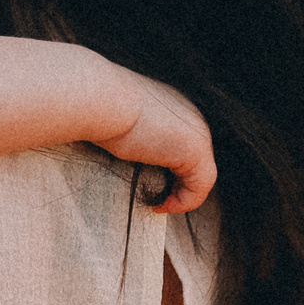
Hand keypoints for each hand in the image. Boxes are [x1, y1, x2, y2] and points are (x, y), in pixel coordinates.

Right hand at [96, 69, 214, 212]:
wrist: (102, 100)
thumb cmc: (102, 107)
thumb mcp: (125, 119)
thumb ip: (140, 132)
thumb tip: (137, 150)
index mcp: (176, 106)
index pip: (183, 144)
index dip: (170, 168)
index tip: (150, 180)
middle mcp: (193, 117)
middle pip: (195, 161)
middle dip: (178, 183)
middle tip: (157, 197)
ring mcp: (198, 133)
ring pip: (200, 175)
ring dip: (180, 195)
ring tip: (159, 203)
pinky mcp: (196, 151)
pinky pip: (199, 187)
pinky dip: (183, 202)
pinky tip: (160, 204)